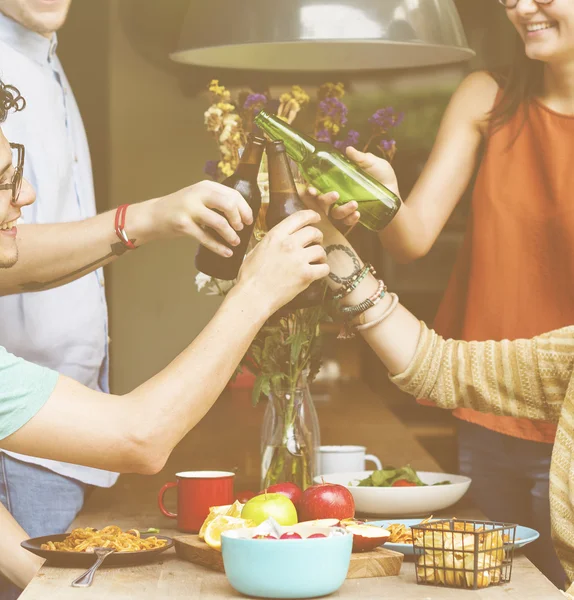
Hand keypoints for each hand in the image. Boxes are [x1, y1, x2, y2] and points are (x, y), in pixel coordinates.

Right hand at [136, 180, 253, 255]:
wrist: (153, 215)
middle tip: (241, 229)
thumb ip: (216, 202)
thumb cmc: (180, 209)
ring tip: (236, 242)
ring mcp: (189, 208)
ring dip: (231, 235)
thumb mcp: (199, 199)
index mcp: (206, 186)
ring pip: (219, 222)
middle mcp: (198, 194)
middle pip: (228, 204)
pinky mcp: (183, 224)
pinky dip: (219, 247)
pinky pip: (206, 238)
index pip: (233, 194)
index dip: (244, 208)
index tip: (249, 220)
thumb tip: (241, 216)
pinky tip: (226, 253)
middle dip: (238, 219)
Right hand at [235, 210, 329, 314]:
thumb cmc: (250, 277)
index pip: (299, 217)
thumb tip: (279, 239)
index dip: (311, 215)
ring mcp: (298, 259)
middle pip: (313, 232)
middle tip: (317, 242)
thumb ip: (270, 242)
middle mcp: (288, 244)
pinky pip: (324, 268)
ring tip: (317, 260)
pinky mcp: (306, 275)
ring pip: (320, 250)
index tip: (316, 217)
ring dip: (321, 255)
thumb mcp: (256, 251)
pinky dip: (323, 270)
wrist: (253, 297)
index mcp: (275, 235)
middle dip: (318, 236)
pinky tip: (318, 272)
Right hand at [309, 147, 400, 227]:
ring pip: (334, 213)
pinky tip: (358, 214)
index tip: (311, 189)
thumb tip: (348, 150)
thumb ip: (361, 158)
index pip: (318, 185)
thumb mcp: (374, 164)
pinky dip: (351, 219)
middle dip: (324, 199)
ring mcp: (345, 207)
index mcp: (338, 180)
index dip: (311, 188)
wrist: (395, 193)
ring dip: (342, 210)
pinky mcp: (354, 216)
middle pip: (322, 201)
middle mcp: (339, 195)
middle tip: (335, 195)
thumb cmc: (383, 176)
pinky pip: (346, 222)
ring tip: (355, 204)